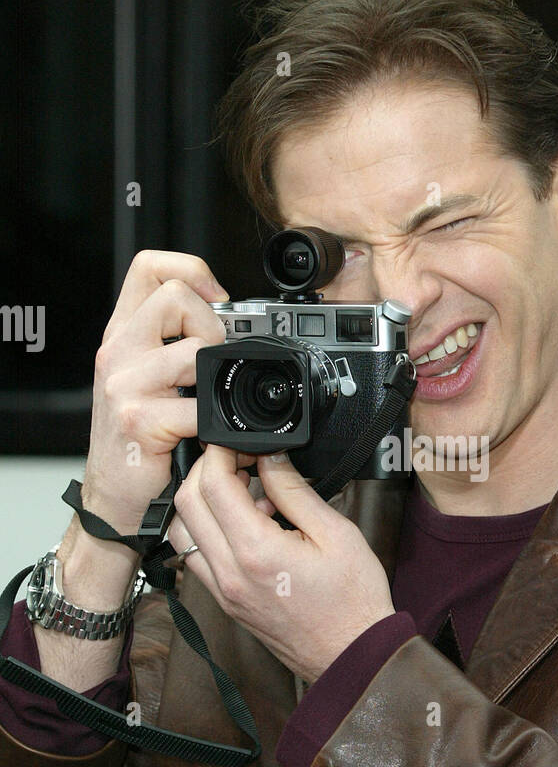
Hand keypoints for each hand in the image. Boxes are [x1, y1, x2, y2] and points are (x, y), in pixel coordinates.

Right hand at [83, 249, 228, 538]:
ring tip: (213, 405)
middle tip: (216, 363)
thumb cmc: (138, 442)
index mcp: (123, 334)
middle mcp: (118, 351)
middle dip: (213, 325)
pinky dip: (218, 427)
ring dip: (218, 380)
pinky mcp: (140, 419)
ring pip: (196, 350)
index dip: (191, 270)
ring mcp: (125, 384)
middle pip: (177, 296)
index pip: (150, 268)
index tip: (217, 298)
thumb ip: (176, 347)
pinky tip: (210, 437)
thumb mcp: (148, 381)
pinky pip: (200, 408)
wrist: (115, 498)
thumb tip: (233, 329)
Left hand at [166, 446, 395, 684]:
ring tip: (242, 494)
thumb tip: (269, 456)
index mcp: (257, 551)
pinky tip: (245, 526)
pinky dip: (207, 530)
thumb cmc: (353, 599)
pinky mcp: (226, 601)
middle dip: (206, 470)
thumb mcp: (335, 532)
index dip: (220, 452)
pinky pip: (196, 556)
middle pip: (186, 503)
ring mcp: (223, 591)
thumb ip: (294, 491)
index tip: (237, 441)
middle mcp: (230, 573)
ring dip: (201, 502)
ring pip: (181, 531)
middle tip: (239, 460)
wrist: (353, 654)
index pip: (213, 485)